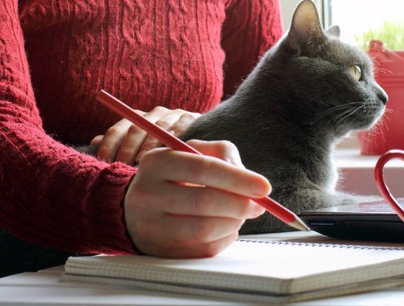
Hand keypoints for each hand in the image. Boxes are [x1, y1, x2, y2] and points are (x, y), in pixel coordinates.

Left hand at [92, 106, 201, 163]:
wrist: (200, 139)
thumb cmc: (163, 149)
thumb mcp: (138, 147)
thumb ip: (118, 144)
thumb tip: (93, 142)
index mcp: (137, 119)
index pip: (118, 129)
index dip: (109, 146)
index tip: (104, 163)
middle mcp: (154, 114)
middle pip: (136, 128)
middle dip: (128, 148)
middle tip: (122, 166)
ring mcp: (173, 114)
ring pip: (157, 128)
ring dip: (149, 145)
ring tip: (143, 162)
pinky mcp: (191, 118)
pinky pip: (181, 127)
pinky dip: (174, 139)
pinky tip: (169, 155)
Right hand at [124, 140, 270, 257]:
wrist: (139, 206)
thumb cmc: (176, 176)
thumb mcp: (195, 152)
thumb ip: (224, 155)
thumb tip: (250, 181)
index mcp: (157, 162)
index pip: (203, 169)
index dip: (238, 179)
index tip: (264, 187)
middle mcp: (146, 194)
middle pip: (204, 202)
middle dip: (240, 204)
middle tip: (259, 205)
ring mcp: (149, 226)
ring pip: (204, 230)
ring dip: (234, 223)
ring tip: (241, 214)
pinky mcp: (159, 251)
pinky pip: (202, 249)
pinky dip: (224, 238)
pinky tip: (224, 227)